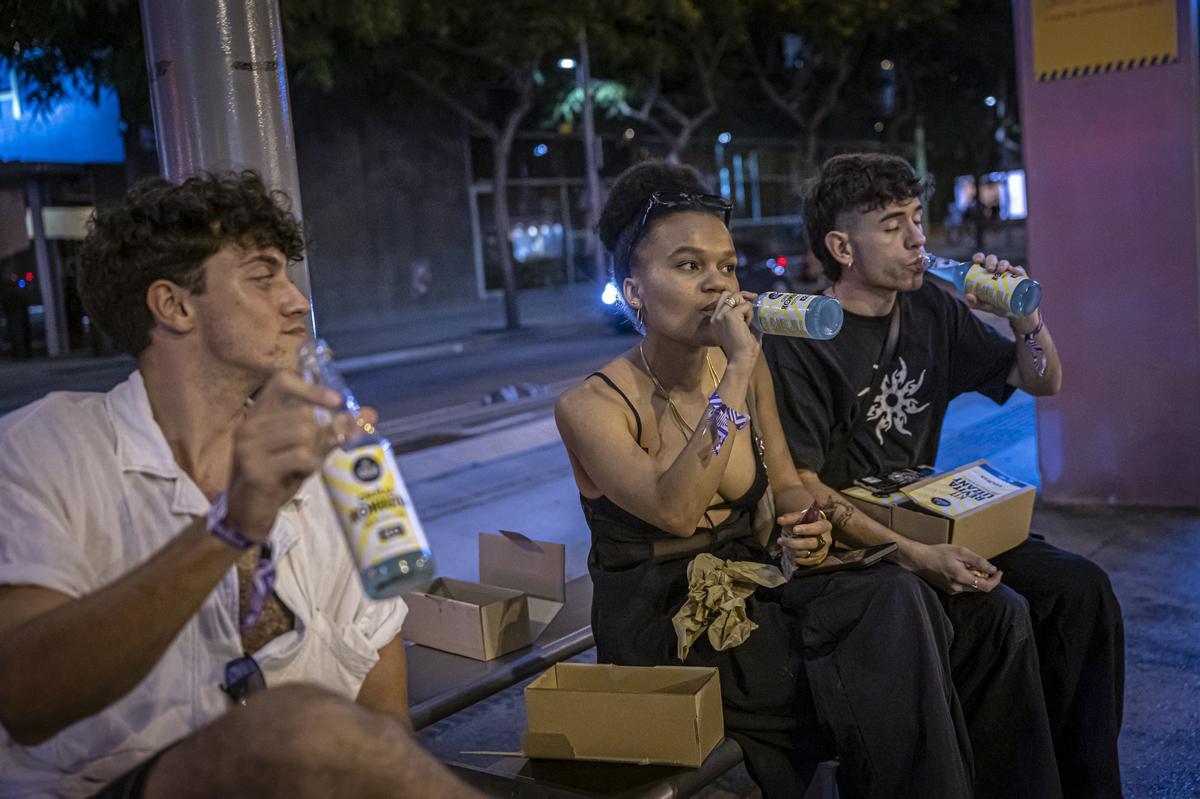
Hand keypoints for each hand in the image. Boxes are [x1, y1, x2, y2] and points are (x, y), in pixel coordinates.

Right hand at [224, 371, 352, 541]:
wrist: (248, 512)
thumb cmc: (277, 476)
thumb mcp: (305, 450)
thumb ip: (333, 431)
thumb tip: (369, 414)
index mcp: (259, 413)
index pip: (282, 382)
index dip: (311, 388)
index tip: (337, 401)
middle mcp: (250, 425)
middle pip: (303, 414)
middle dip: (319, 435)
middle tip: (310, 454)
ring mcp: (250, 447)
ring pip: (304, 435)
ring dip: (313, 453)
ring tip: (300, 466)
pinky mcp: (257, 469)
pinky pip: (301, 457)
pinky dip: (309, 466)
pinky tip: (298, 475)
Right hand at [709, 290, 759, 369]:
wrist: (741, 360)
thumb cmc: (743, 350)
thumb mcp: (744, 330)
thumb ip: (747, 319)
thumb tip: (760, 310)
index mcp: (716, 320)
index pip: (724, 299)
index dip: (737, 297)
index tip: (750, 300)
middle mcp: (716, 316)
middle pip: (728, 294)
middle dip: (742, 296)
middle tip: (754, 299)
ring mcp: (721, 315)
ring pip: (737, 297)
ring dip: (746, 307)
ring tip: (748, 322)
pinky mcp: (730, 316)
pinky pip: (745, 306)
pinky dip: (750, 314)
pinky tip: (748, 325)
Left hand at [775, 511, 832, 567]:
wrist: (812, 532)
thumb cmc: (806, 523)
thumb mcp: (800, 517)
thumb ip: (790, 518)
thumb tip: (780, 520)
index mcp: (825, 525)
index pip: (818, 528)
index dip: (807, 529)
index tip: (794, 530)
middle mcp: (827, 539)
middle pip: (812, 543)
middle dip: (794, 543)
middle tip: (781, 540)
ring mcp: (824, 550)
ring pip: (808, 553)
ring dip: (794, 551)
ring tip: (784, 547)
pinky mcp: (819, 559)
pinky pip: (808, 561)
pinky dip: (798, 558)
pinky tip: (791, 553)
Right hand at [910, 542, 1001, 593]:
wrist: (919, 559)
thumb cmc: (938, 553)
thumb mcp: (960, 552)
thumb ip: (978, 561)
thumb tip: (993, 569)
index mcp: (962, 578)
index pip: (986, 587)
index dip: (996, 580)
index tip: (999, 571)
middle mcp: (958, 588)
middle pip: (980, 588)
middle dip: (986, 578)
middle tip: (984, 566)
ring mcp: (952, 591)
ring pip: (972, 588)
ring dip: (977, 579)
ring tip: (971, 566)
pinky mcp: (947, 590)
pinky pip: (964, 587)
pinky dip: (968, 580)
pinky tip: (962, 569)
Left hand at [963, 252, 1031, 318]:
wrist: (1014, 312)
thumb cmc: (996, 305)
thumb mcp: (985, 306)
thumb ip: (975, 302)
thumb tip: (968, 296)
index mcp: (984, 273)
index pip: (980, 260)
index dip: (978, 257)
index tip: (977, 261)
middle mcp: (996, 270)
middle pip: (992, 259)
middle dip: (991, 261)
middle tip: (990, 269)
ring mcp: (1008, 272)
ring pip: (1005, 263)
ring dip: (1003, 264)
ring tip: (1001, 271)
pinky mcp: (1020, 277)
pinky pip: (1019, 270)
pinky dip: (1018, 270)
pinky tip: (1016, 272)